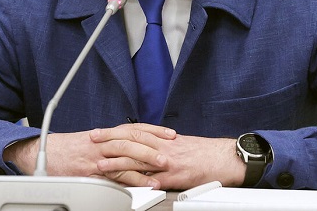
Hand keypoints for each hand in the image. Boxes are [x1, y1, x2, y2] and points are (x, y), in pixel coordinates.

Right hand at [2, 123, 176, 186]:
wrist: (41, 153)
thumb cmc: (66, 150)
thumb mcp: (90, 142)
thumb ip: (109, 143)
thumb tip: (132, 147)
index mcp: (104, 134)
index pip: (133, 128)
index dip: (153, 130)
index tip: (169, 134)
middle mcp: (101, 142)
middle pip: (131, 139)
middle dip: (153, 144)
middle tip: (170, 150)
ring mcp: (95, 157)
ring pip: (124, 155)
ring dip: (146, 160)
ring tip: (163, 167)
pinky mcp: (90, 172)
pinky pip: (114, 176)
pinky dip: (132, 180)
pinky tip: (145, 184)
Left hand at [93, 126, 245, 189]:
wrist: (224, 157)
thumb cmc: (204, 152)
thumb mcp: (180, 143)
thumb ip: (161, 144)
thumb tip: (146, 146)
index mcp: (163, 139)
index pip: (134, 131)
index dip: (115, 131)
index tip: (100, 132)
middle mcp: (163, 147)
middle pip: (131, 141)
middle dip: (110, 141)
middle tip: (93, 141)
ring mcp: (167, 162)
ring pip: (138, 160)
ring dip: (118, 163)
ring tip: (102, 165)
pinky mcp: (174, 178)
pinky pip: (153, 181)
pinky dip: (140, 183)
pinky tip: (127, 185)